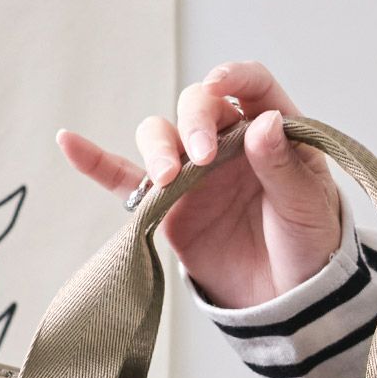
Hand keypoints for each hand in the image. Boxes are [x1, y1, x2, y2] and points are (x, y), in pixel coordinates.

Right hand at [56, 61, 341, 307]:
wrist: (288, 299)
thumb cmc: (308, 244)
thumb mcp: (308, 206)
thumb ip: (284, 166)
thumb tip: (263, 123)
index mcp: (272, 131)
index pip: (252, 86)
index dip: (235, 78)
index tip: (220, 87)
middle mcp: (228, 143)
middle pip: (197, 106)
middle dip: (194, 122)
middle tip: (202, 158)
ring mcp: (194, 172)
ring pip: (161, 136)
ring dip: (158, 147)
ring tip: (168, 179)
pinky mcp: (167, 206)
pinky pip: (126, 180)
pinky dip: (96, 162)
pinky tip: (68, 142)